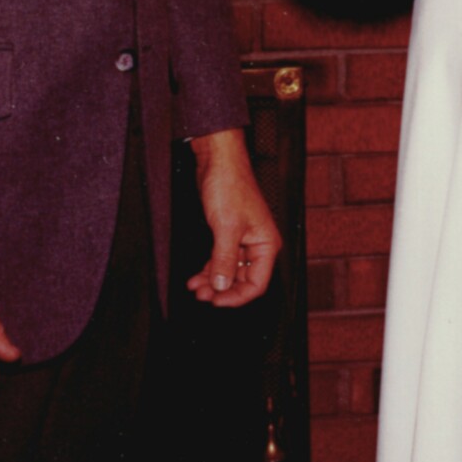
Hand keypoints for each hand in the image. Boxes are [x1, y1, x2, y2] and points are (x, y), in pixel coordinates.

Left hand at [187, 127, 280, 306]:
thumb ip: (225, 260)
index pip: (256, 284)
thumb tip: (222, 287)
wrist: (219, 160)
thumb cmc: (230, 185)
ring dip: (213, 280)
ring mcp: (243, 239)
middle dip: (221, 289)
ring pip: (230, 271)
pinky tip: (196, 275)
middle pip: (242, 280)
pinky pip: (222, 259)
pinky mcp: (229, 233)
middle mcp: (258, 244)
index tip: (216, 301)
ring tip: (195, 287)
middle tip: (201, 295)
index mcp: (266, 244)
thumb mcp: (226, 228)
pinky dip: (209, 268)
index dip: (236, 297)